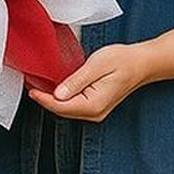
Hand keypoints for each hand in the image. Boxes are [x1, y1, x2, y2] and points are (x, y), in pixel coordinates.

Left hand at [27, 43, 152, 121]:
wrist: (142, 63)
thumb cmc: (123, 61)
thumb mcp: (97, 65)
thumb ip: (76, 81)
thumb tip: (58, 94)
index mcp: (94, 104)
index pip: (61, 106)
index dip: (43, 98)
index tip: (31, 89)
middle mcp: (94, 113)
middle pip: (61, 111)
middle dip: (45, 99)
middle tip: (31, 84)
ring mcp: (96, 112)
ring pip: (66, 110)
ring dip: (52, 100)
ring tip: (39, 85)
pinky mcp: (96, 107)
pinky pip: (74, 106)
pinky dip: (62, 99)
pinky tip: (55, 89)